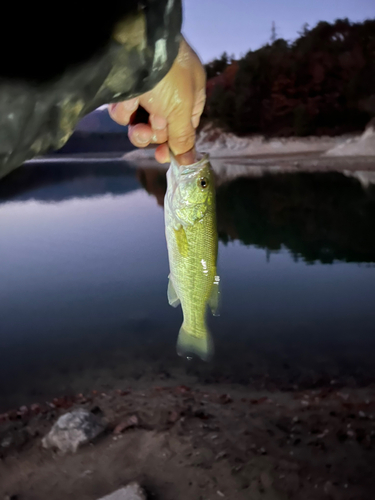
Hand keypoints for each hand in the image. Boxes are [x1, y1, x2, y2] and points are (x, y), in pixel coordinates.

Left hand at [108, 37, 205, 164]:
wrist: (134, 47)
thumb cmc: (167, 77)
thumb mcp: (181, 110)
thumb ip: (184, 138)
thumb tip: (189, 163)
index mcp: (190, 96)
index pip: (185, 128)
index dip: (176, 144)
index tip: (165, 157)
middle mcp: (169, 95)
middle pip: (162, 129)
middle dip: (155, 134)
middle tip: (150, 131)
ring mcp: (146, 93)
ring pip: (142, 124)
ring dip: (139, 128)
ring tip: (137, 123)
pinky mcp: (124, 92)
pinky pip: (125, 113)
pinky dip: (125, 111)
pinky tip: (126, 101)